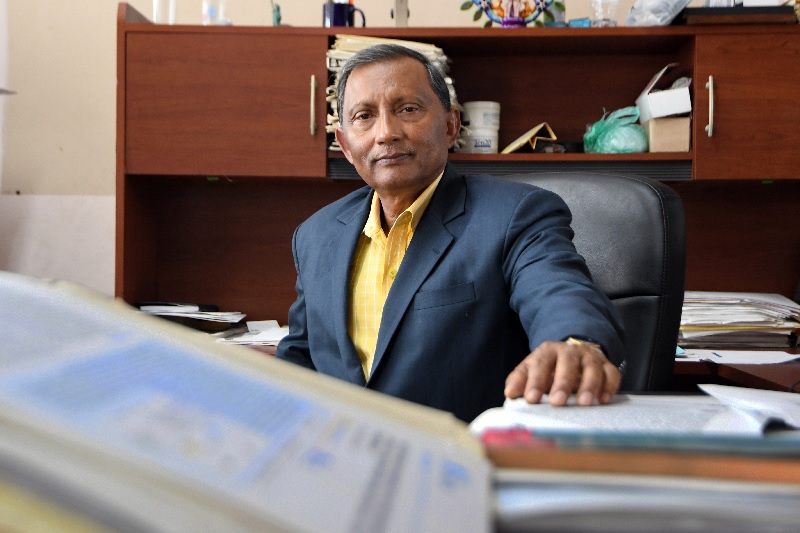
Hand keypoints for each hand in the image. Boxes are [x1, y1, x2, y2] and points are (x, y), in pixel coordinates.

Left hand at [504, 340, 620, 406]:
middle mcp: (570, 351)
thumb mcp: (531, 370)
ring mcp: (590, 357)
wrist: (573, 353)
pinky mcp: (607, 365)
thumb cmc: (549, 368)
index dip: (535, 382)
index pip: (540, 364)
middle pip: (567, 364)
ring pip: (592, 368)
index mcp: (548, 351)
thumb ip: (520, 380)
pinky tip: (603, 400)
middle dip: (562, 383)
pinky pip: (611, 374)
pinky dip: (609, 386)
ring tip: (584, 404)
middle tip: (557, 402)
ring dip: (589, 386)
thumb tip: (509, 393)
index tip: (531, 399)